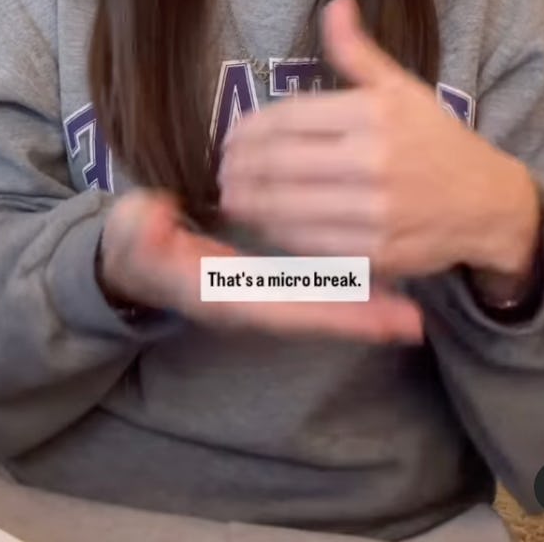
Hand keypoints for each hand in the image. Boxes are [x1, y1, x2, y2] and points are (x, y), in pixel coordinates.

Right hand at [99, 188, 423, 342]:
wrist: (129, 258)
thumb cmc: (134, 243)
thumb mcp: (133, 233)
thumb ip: (143, 229)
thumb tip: (156, 220)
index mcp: (221, 291)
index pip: (281, 304)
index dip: (325, 309)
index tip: (371, 319)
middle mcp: (246, 301)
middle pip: (310, 314)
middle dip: (359, 319)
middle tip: (413, 323)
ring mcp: (258, 294)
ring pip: (316, 305)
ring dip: (360, 308)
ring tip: (411, 315)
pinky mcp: (265, 285)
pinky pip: (311, 291)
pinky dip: (346, 292)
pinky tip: (382, 288)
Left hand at [220, 0, 540, 280]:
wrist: (488, 203)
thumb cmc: (436, 140)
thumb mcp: (401, 88)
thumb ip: (358, 52)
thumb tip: (336, 4)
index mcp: (373, 114)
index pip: (288, 118)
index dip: (249, 129)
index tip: (232, 136)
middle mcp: (372, 162)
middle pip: (279, 164)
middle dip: (239, 167)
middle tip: (221, 168)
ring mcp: (373, 212)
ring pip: (286, 208)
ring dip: (249, 202)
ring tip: (232, 194)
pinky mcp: (375, 254)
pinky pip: (309, 245)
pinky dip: (277, 234)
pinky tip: (265, 223)